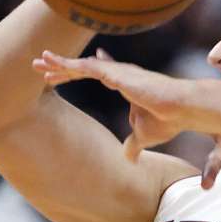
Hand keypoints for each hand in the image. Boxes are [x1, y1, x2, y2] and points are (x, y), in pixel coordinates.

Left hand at [33, 49, 186, 161]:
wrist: (182, 110)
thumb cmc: (168, 121)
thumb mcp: (144, 136)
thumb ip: (133, 145)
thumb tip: (128, 160)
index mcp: (127, 85)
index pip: (103, 73)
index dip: (87, 69)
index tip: (74, 66)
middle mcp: (121, 74)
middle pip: (86, 68)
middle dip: (64, 68)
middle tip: (42, 68)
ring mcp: (117, 72)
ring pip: (81, 64)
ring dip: (58, 63)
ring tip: (38, 61)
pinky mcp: (115, 73)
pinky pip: (84, 66)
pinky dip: (66, 64)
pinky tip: (51, 63)